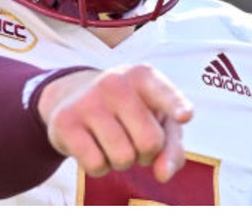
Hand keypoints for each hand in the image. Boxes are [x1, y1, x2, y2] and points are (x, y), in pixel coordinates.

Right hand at [37, 64, 193, 182]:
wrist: (74, 97)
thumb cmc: (129, 112)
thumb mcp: (157, 121)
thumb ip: (172, 147)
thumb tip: (162, 174)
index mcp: (143, 76)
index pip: (163, 93)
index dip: (176, 106)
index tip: (185, 116)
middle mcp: (115, 82)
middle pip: (150, 142)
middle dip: (147, 153)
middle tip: (134, 139)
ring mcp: (88, 100)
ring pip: (123, 158)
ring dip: (123, 161)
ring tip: (113, 141)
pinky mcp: (65, 122)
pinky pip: (96, 165)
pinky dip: (100, 167)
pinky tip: (94, 147)